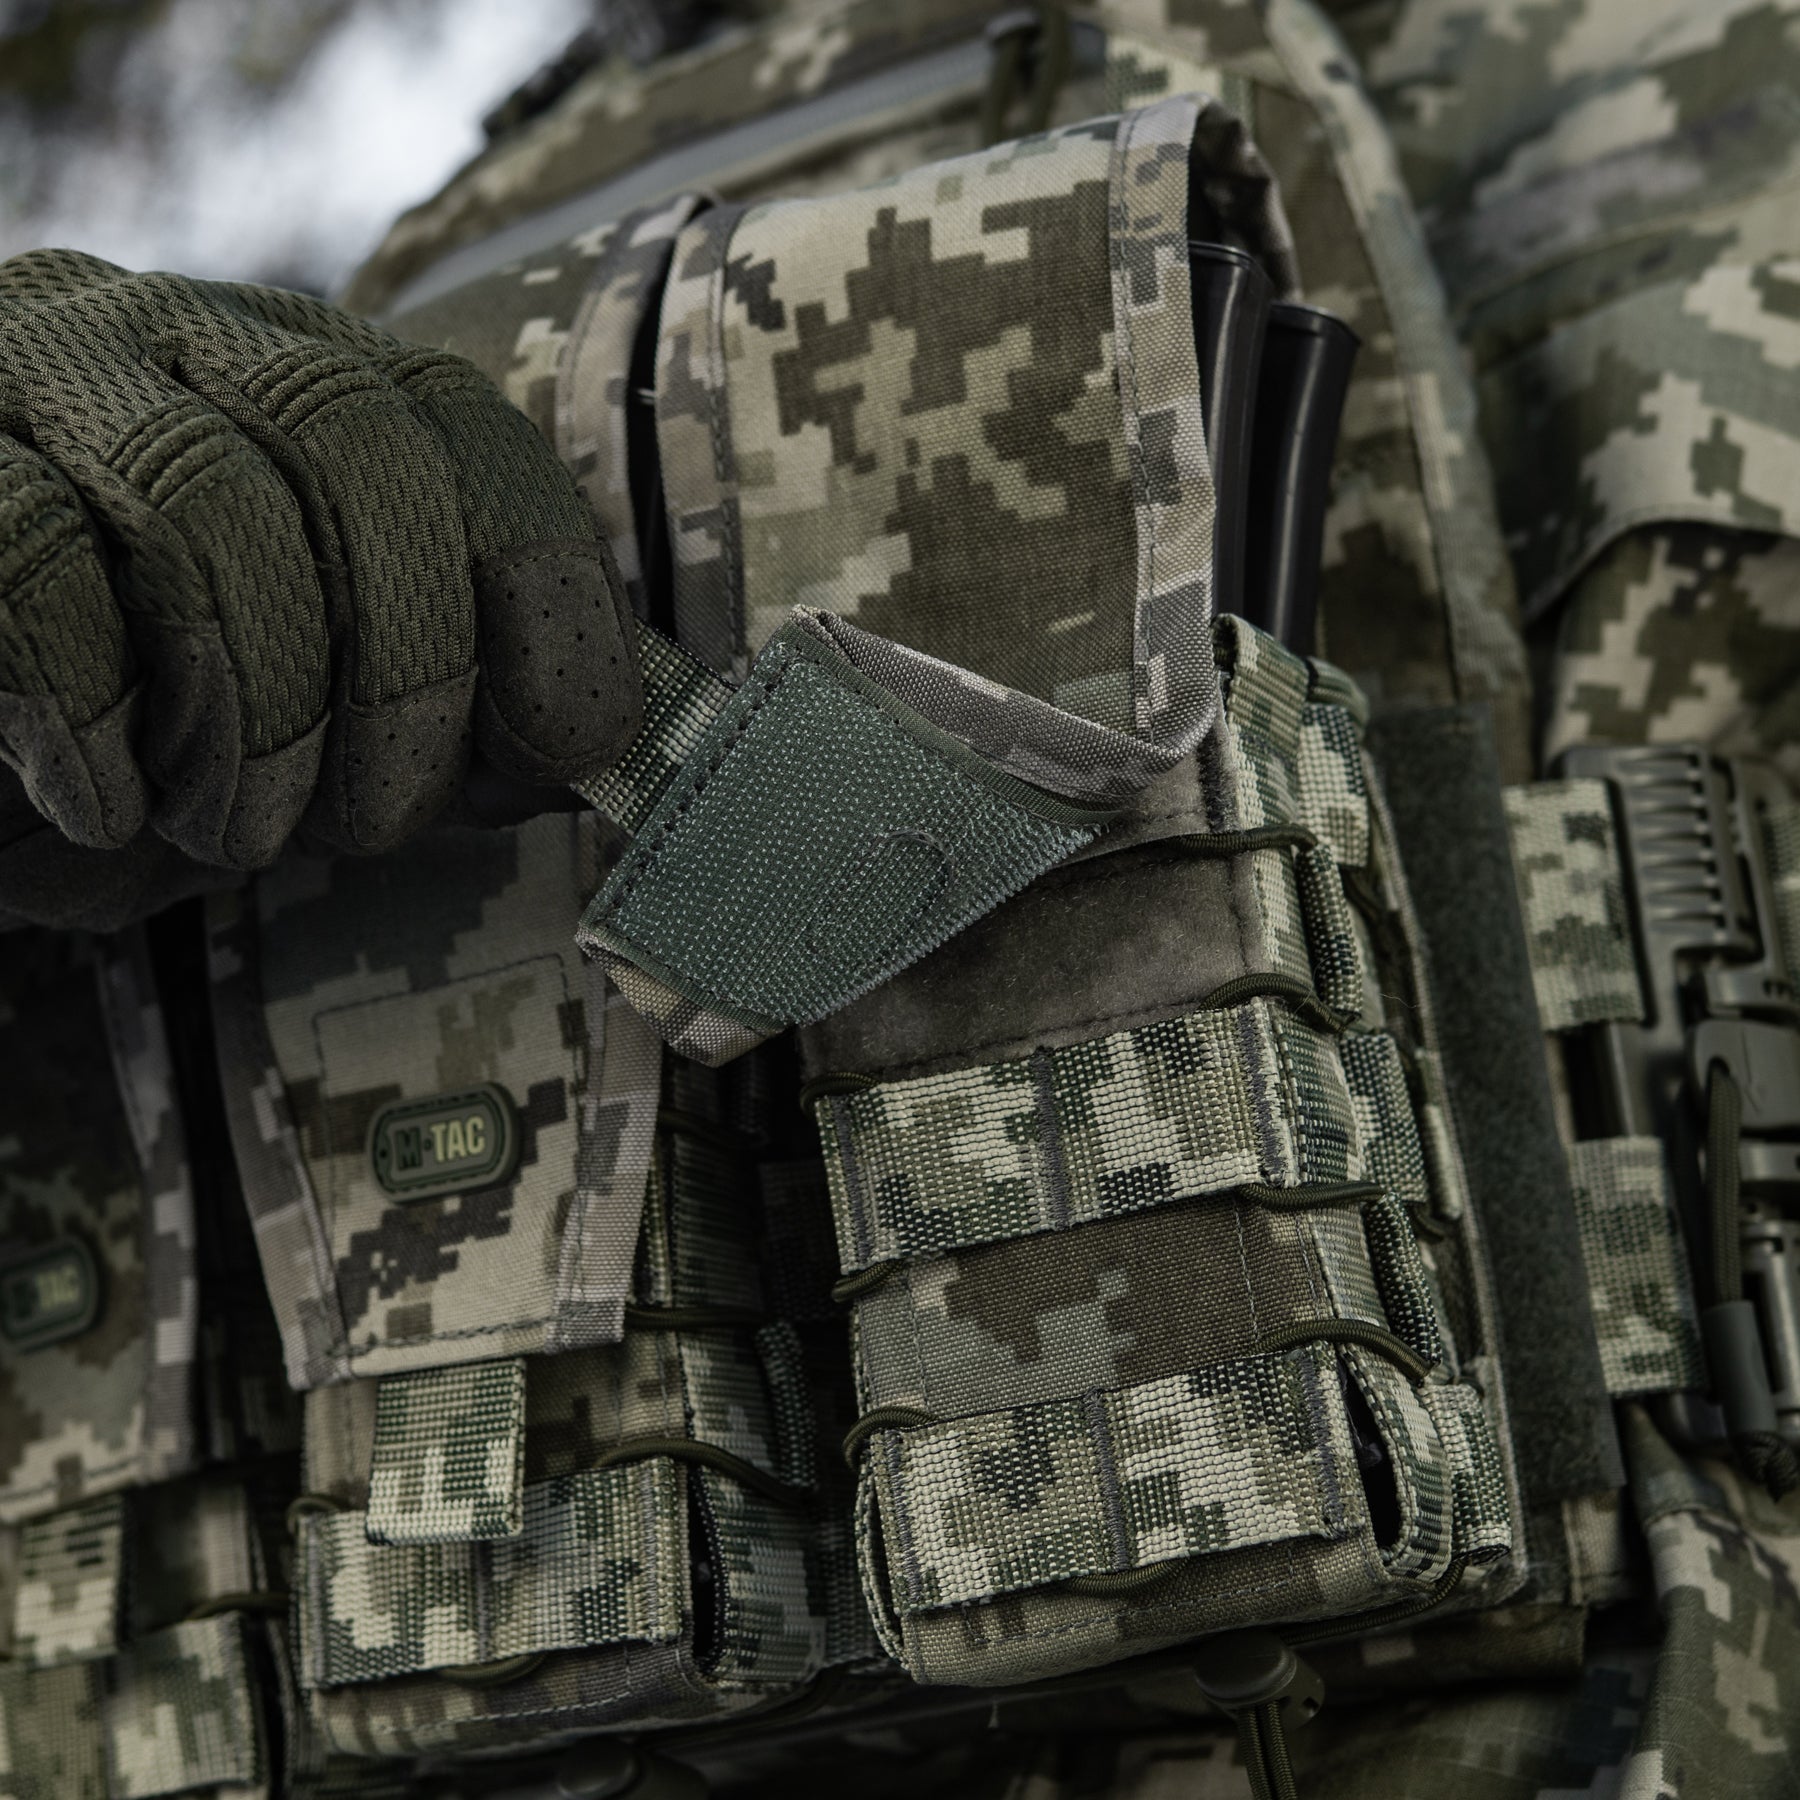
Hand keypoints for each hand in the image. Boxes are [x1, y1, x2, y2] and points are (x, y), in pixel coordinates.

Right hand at [0, 249, 640, 868]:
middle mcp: (173, 339)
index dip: (546, 585)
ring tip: (232, 825)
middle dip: (407, 671)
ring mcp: (29, 378)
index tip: (560, 744)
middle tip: (371, 820)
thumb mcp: (351, 731)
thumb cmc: (169, 740)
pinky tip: (107, 807)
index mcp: (307, 381)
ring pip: (206, 504)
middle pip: (355, 445)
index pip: (467, 419)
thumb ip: (476, 718)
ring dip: (260, 720)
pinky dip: (98, 729)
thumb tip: (605, 746)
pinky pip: (32, 568)